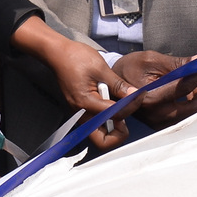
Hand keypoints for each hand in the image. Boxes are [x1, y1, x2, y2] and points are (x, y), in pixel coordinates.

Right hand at [12, 16, 131, 147]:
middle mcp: (82, 114)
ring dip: (113, 126)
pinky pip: (96, 123)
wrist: (58, 55)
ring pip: (100, 135)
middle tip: (125, 114)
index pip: (114, 116)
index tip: (138, 96)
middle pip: (103, 141)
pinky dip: (107, 118)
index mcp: (86, 103)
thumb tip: (134, 94)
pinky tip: (111, 102)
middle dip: (119, 133)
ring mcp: (80, 115)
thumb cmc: (76, 58)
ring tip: (119, 105)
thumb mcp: (101, 68)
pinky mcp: (82, 111)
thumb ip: (118, 85)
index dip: (130, 107)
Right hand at [115, 50, 196, 128]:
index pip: (184, 87)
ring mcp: (159, 123)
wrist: (113, 84)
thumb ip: (176, 63)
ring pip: (192, 114)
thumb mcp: (151, 60)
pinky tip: (191, 92)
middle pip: (193, 107)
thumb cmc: (130, 68)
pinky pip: (184, 117)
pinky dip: (192, 105)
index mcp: (150, 97)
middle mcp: (155, 114)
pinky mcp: (161, 125)